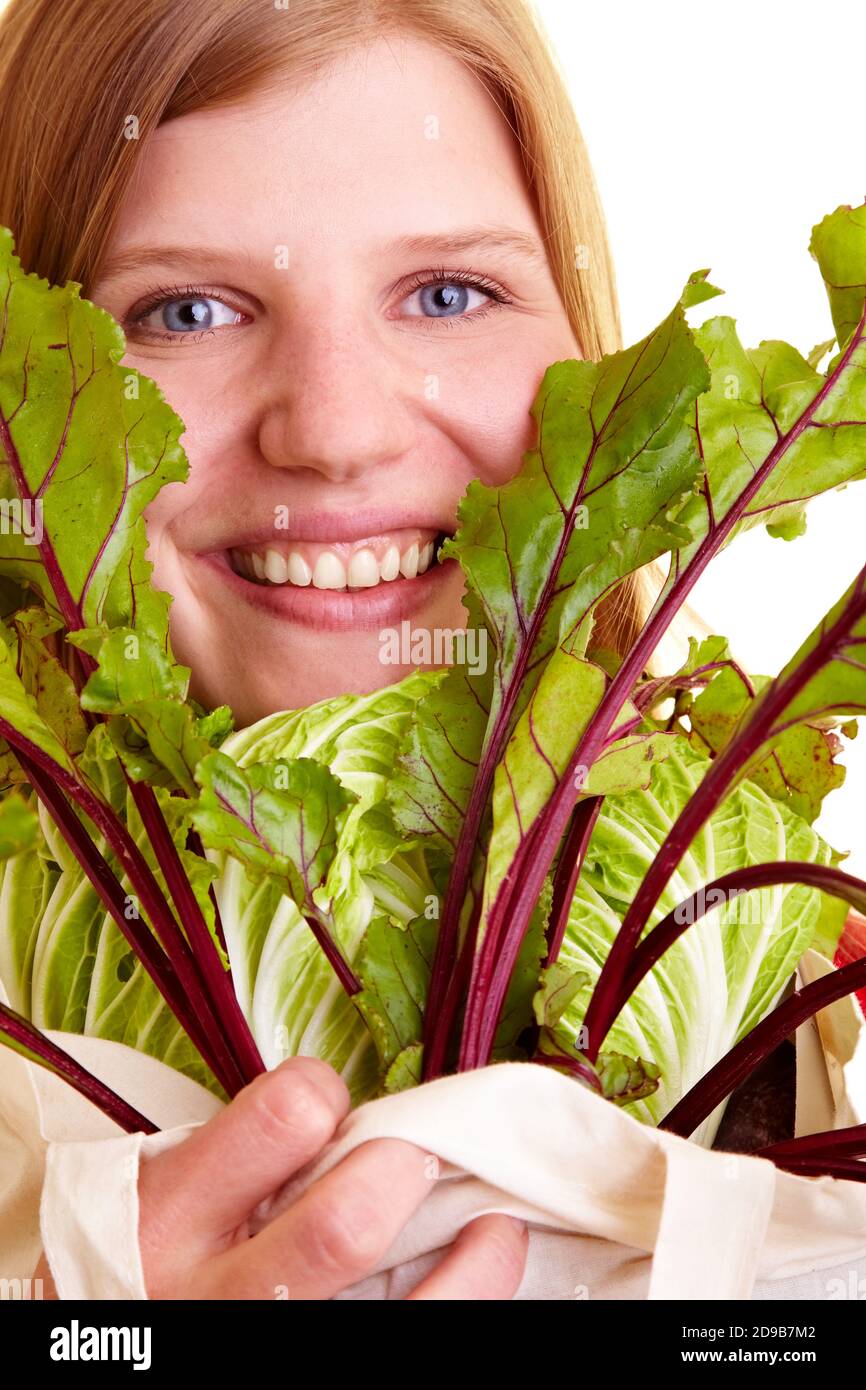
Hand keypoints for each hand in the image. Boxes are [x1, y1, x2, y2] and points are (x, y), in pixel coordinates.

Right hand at [37, 1057, 526, 1299]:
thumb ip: (235, 1160)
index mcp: (170, 1214)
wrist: (88, 1347)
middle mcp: (213, 1295)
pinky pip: (408, 1340)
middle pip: (345, 1224)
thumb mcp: (157, 1195)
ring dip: (465, 1257)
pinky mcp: (309, 1376)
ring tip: (492, 1226)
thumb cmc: (137, 1257)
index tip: (328, 1109)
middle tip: (418, 1160)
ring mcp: (264, 1346)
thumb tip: (351, 1121)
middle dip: (403, 1175)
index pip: (285, 1115)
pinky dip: (468, 1295)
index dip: (322, 1094)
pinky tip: (485, 1266)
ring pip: (394, 1310)